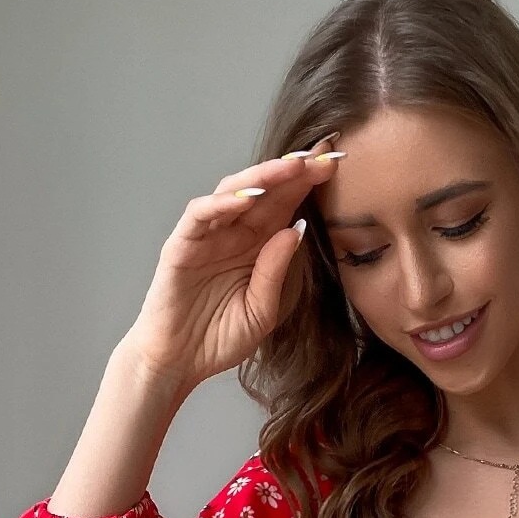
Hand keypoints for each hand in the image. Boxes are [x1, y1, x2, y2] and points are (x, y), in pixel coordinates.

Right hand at [123, 130, 342, 394]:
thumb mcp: (262, 311)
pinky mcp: (182, 245)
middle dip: (295, 171)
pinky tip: (249, 196)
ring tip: (293, 166)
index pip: (286, 205)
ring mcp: (207, 236)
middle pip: (266, 191)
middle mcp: (233, 233)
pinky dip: (224, 203)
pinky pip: (201, 214)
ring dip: (264, 176)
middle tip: (325, 153)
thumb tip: (296, 229)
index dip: (310, 184)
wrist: (179, 364)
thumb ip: (277, 272)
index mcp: (257, 247)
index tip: (339, 166)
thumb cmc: (219, 339)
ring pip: (235, 191)